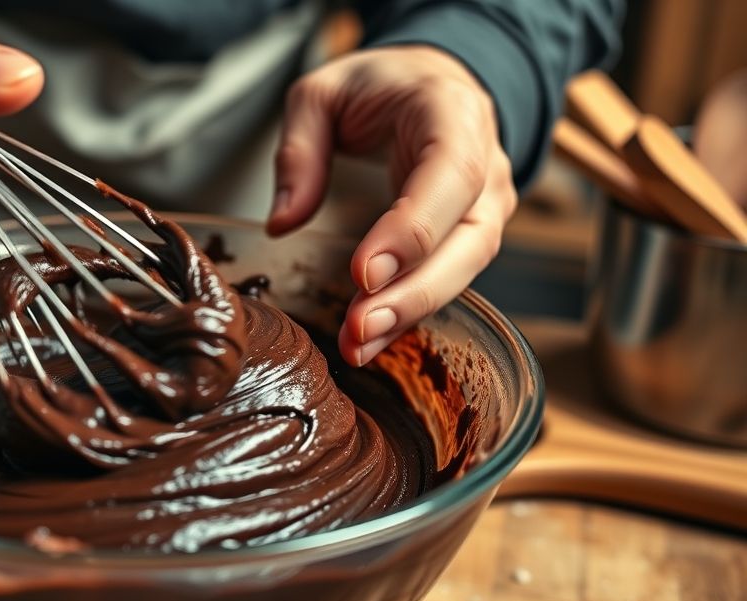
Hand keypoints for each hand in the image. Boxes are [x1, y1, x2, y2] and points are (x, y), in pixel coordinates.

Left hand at [268, 46, 515, 365]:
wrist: (431, 83)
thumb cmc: (379, 87)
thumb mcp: (322, 93)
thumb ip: (299, 151)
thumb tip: (283, 222)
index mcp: (454, 115)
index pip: (449, 177)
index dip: (412, 230)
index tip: (363, 273)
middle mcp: (486, 164)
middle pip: (469, 239)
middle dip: (415, 291)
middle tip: (361, 329)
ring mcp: (487, 204)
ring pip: (466, 268)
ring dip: (411, 313)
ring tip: (358, 346)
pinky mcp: (472, 235)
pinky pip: (448, 277)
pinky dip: (410, 312)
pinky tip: (370, 340)